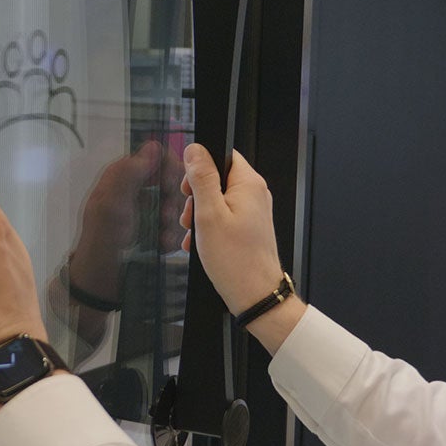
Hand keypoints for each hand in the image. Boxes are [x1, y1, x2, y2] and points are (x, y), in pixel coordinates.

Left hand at [68, 139, 184, 299]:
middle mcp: (137, 190)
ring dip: (173, 220)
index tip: (171, 187)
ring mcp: (147, 210)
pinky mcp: (156, 229)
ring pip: (177, 204)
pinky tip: (161, 244)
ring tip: (160, 235)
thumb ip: (128, 174)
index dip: (169, 169)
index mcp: (123, 177)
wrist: (103, 279)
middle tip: (163, 216)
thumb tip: (151, 147)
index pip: (158, 157)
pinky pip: (176, 225)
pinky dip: (172, 236)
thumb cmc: (102, 241)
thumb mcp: (111, 205)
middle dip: (172, 199)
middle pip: (172, 180)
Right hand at [179, 145, 284, 315]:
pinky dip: (210, 227)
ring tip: (196, 235)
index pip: (222, 154)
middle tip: (190, 217)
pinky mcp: (249, 226)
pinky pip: (224, 217)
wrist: (255, 295)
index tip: (189, 188)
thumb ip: (202, 179)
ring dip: (200, 216)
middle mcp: (255, 194)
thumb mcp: (209, 214)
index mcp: (248, 184)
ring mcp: (253, 211)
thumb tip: (195, 150)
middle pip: (217, 178)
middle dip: (197, 197)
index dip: (200, 168)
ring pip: (217, 200)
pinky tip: (202, 244)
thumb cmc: (236, 260)